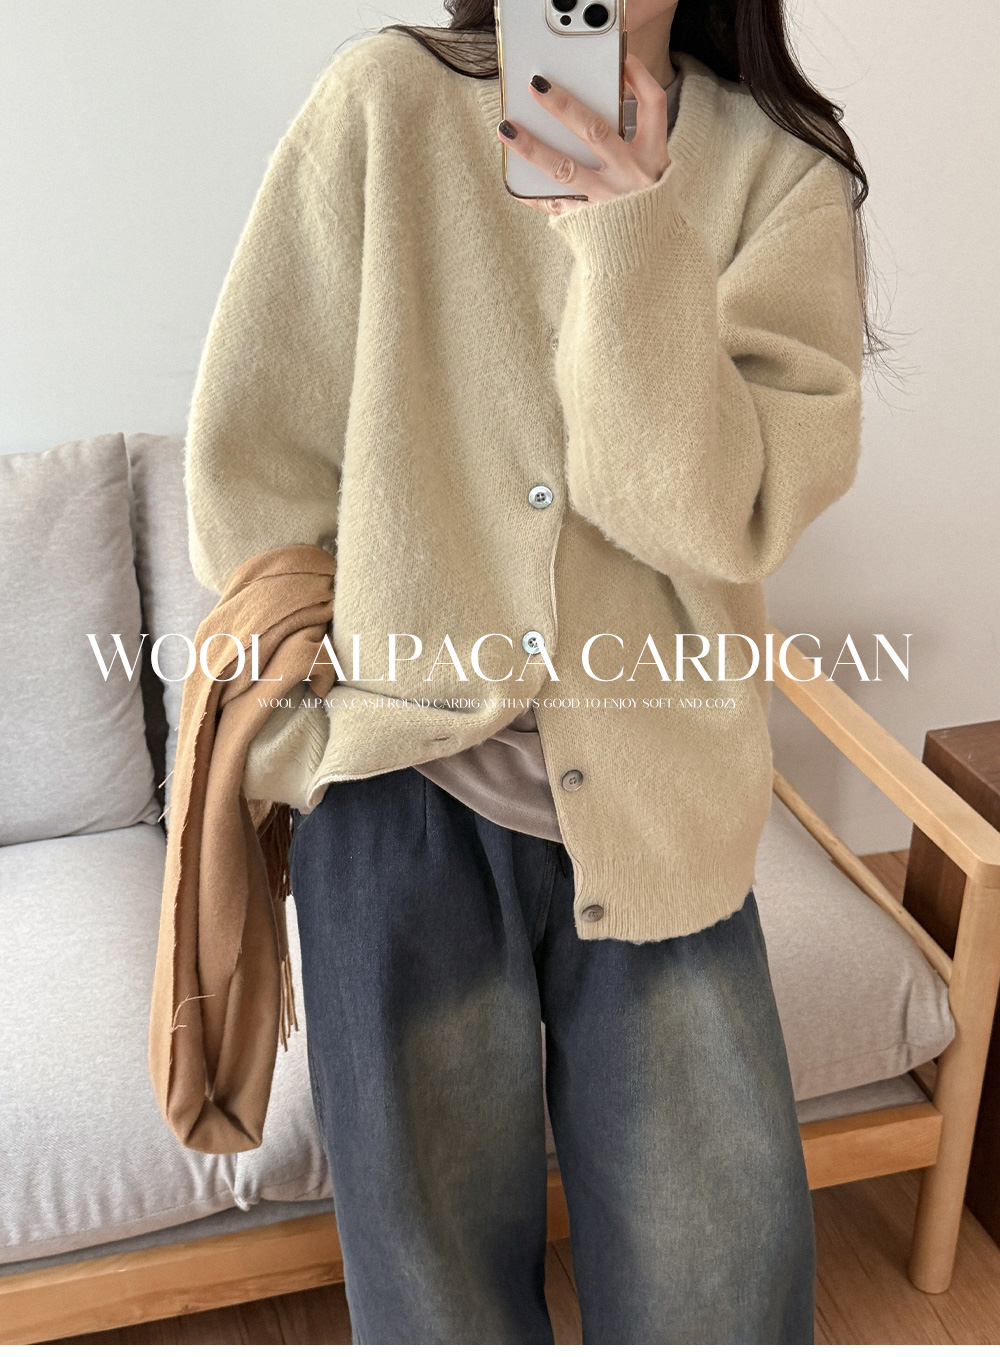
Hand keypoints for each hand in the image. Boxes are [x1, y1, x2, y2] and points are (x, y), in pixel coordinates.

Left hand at [497, 54, 671, 214]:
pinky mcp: (588, 224)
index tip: (622, 57)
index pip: (653, 105)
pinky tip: (511, 180)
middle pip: (595, 131)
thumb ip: (633, 136)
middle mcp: (630, 178)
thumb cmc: (646, 202)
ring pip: (565, 170)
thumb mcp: (655, 167)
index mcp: (653, 157)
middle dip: (563, 106)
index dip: (639, 77)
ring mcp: (606, 202)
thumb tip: (593, 101)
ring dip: (532, 147)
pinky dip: (531, 194)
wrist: (648, 257)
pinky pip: (554, 205)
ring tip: (506, 128)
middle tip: (535, 85)